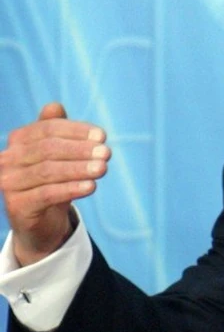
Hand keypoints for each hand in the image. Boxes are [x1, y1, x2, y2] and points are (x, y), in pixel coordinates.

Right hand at [0, 103, 109, 264]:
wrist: (40, 225)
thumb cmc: (51, 184)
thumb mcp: (56, 158)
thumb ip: (55, 132)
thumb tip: (55, 106)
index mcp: (18, 141)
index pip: (47, 129)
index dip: (76, 131)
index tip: (102, 136)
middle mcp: (8, 159)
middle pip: (48, 149)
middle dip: (80, 150)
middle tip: (106, 153)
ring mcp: (9, 183)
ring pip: (48, 171)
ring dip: (79, 169)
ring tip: (103, 168)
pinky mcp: (18, 205)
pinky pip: (47, 194)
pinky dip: (71, 188)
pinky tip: (91, 187)